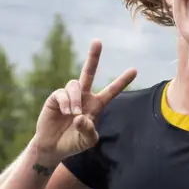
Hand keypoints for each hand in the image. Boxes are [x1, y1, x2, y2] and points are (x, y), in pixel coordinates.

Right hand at [35, 42, 136, 161]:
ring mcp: (69, 96)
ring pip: (75, 84)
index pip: (111, 91)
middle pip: (89, 72)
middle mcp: (83, 97)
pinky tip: (66, 112)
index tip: (135, 70)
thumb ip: (88, 131)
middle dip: (93, 57)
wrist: (53, 146)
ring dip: (76, 99)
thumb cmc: (73, 143)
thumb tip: (79, 116)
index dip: (122, 81)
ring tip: (74, 114)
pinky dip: (66, 103)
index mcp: (96, 105)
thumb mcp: (87, 141)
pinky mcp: (55, 98)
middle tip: (97, 42)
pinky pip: (62, 93)